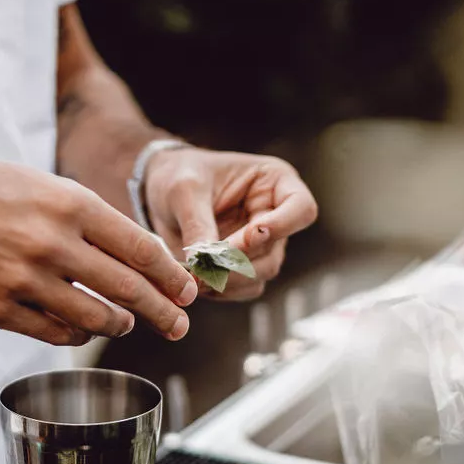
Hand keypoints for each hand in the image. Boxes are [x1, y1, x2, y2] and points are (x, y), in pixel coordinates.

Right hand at [0, 150, 197, 345]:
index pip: (141, 248)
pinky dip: (76, 333)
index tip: (188, 291)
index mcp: (69, 204)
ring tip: (124, 323)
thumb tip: (135, 255)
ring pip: (95, 318)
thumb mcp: (40, 184)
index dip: (172, 276)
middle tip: (180, 325)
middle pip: (129, 289)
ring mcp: (23, 279)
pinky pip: (54, 333)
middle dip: (163, 312)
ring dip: (117, 325)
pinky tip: (81, 327)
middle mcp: (51, 242)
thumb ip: (87, 218)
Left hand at [144, 147, 317, 299]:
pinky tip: (196, 279)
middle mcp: (276, 215)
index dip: (282, 226)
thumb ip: (197, 224)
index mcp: (275, 182)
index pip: (301, 208)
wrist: (161, 190)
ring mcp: (263, 244)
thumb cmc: (178, 174)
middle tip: (204, 265)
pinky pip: (243, 288)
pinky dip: (221, 289)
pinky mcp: (245, 266)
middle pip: (275, 250)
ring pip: (261, 274)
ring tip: (193, 273)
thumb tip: (204, 264)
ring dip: (228, 280)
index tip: (252, 234)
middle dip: (239, 261)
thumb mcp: (183, 190)